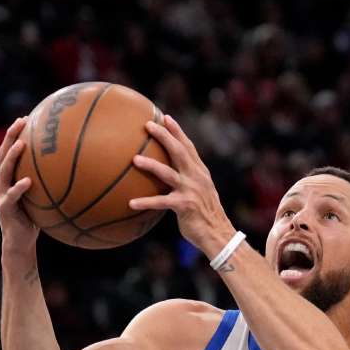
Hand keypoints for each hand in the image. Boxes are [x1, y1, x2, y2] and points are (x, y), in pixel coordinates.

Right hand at [0, 117, 38, 253]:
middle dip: (11, 136)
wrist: (20, 242)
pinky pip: (12, 196)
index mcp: (8, 177)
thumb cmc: (34, 217)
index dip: (15, 133)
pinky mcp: (4, 209)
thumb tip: (75, 167)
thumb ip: (49, 182)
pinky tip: (28, 181)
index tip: (26, 117)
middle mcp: (1, 182)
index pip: (9, 150)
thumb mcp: (42, 196)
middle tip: (21, 121)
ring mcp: (1, 195)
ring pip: (4, 171)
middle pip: (3, 154)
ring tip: (21, 145)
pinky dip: (19, 188)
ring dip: (12, 157)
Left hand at [129, 115, 235, 256]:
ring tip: (135, 159)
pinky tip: (131, 203)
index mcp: (200, 172)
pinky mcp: (185, 206)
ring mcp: (191, 190)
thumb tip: (171, 175)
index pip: (188, 146)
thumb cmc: (205, 214)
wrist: (218, 233)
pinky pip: (161, 202)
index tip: (165, 117)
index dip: (177, 131)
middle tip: (148, 125)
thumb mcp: (201, 192)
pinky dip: (146, 202)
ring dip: (151, 165)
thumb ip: (188, 180)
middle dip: (164, 136)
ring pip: (168, 173)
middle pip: (179, 151)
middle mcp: (197, 177)